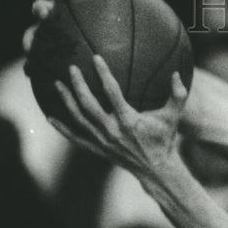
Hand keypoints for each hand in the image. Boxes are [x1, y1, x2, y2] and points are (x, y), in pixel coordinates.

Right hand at [22, 0, 130, 57]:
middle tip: (45, 14)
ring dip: (28, 39)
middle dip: (40, 9)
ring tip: (29, 48)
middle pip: (40, 9)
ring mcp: (41, 33)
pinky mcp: (39, 53)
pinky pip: (32, 59)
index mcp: (64, 2)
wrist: (78, 35)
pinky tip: (29, 73)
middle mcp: (49, 16)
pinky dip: (29, 64)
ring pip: (30, 34)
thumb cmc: (90, 12)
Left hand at [47, 57, 186, 179]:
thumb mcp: (173, 118)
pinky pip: (76, 138)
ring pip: (79, 119)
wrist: (156, 170)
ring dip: (66, 101)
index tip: (95, 57)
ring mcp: (103, 141)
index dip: (103, 73)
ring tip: (56, 83)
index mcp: (129, 120)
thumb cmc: (164, 139)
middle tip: (71, 67)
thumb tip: (177, 73)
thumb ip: (178, 96)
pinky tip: (50, 117)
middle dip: (78, 85)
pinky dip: (62, 128)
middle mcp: (113, 131)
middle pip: (89, 104)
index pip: (112, 92)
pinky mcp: (98, 150)